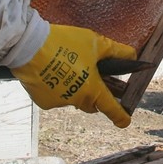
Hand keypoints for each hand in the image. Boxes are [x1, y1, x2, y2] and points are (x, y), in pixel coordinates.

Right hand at [10, 24, 136, 127]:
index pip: (111, 108)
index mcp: (92, 89)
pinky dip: (57, 87)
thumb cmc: (65, 43)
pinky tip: (52, 70)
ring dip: (75, 87)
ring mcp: (59, 103)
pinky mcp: (44, 101)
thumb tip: (133, 56)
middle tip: (92, 76)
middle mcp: (77, 100)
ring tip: (67, 65)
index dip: (120, 116)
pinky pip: (56, 96)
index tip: (125, 121)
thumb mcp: (95, 42)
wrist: (29, 46)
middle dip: (94, 94)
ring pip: (73, 98)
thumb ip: (116, 51)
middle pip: (92, 103)